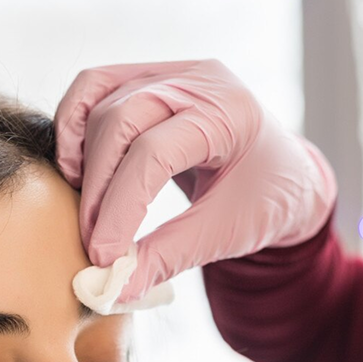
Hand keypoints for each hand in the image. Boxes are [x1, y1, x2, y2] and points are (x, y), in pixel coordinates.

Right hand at [54, 58, 337, 308]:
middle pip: (121, 119)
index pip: (154, 153)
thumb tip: (116, 288)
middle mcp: (200, 81)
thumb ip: (169, 257)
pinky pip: (96, 87)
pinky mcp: (150, 78)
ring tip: (86, 209)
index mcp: (230, 114)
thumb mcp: (225, 234)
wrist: (286, 176)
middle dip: (99, 186)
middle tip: (93, 241)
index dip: (120, 207)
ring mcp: (173, 73)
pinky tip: (77, 170)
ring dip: (82, 156)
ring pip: (101, 98)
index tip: (103, 255)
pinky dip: (76, 125)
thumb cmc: (265, 202)